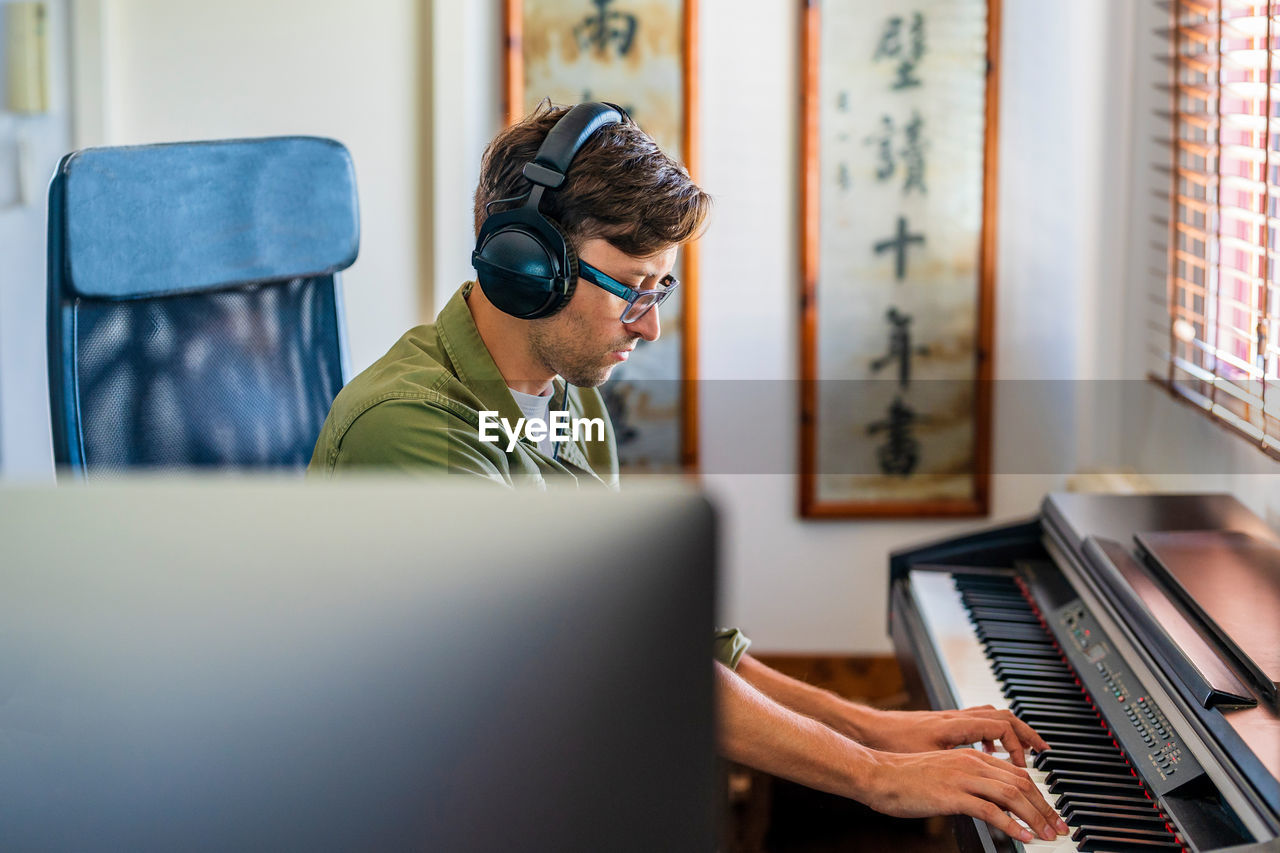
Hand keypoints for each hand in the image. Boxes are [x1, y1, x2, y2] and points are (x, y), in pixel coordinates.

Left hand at [854, 705, 1049, 767]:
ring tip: (1026, 751)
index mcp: (956, 725)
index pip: (1001, 726)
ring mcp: (951, 719)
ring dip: (1012, 732)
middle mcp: (956, 718)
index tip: (1026, 766)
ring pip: (991, 716)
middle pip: (1003, 716)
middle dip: (1027, 733)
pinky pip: (978, 722)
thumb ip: (957, 770)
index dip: (1019, 744)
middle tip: (1044, 752)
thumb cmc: (892, 743)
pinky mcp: (945, 725)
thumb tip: (981, 787)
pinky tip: (992, 752)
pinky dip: (992, 733)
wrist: (869, 730)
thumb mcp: (927, 760)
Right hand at [858, 748, 1068, 842]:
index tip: (1051, 815)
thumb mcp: (944, 775)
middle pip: (1022, 783)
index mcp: (972, 757)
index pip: (1018, 774)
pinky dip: (1011, 825)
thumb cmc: (905, 778)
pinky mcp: (952, 795)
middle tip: (1060, 829)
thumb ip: (969, 783)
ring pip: (1012, 794)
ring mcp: (962, 777)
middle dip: (1046, 808)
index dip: (1040, 796)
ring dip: (1036, 817)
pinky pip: (990, 810)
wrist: (878, 775)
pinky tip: (1023, 837)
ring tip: (1048, 835)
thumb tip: (991, 804)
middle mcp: (972, 763)